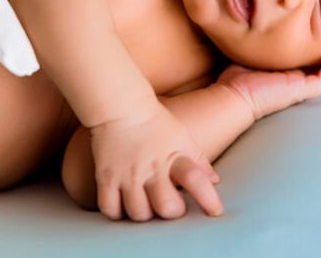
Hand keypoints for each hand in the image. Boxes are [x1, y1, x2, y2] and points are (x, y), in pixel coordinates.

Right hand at [89, 99, 222, 221]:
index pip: (196, 181)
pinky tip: (122, 206)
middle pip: (166, 207)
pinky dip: (116, 213)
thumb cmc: (154, 121)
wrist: (119, 105)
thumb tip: (214, 180)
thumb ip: (198, 159)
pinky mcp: (106, 177)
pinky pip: (109, 208)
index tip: (214, 211)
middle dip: (171, 212)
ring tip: (145, 204)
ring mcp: (127, 175)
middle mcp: (151, 169)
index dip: (209, 200)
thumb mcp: (181, 136)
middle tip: (169, 205)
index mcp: (174, 157)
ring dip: (144, 214)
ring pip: (138, 213)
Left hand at [216, 49, 320, 120]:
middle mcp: (296, 83)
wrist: (234, 95)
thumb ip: (262, 46)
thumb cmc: (237, 78)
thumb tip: (260, 26)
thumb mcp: (254, 56)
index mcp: (286, 76)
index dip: (320, 53)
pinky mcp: (301, 90)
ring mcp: (300, 88)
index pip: (309, 64)